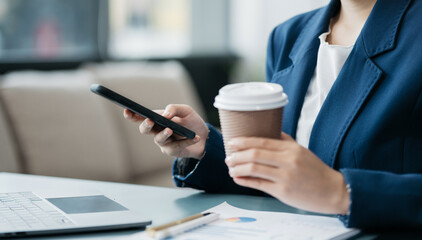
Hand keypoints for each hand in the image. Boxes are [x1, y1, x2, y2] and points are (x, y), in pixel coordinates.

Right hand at [124, 104, 208, 158]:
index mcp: (157, 119)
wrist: (205, 136)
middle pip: (145, 130)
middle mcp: (157, 131)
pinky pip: (176, 147)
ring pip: (159, 140)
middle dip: (146, 125)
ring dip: (163, 134)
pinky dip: (186, 141)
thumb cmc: (191, 121)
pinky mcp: (173, 151)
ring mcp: (164, 143)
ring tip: (170, 130)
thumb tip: (165, 115)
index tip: (127, 111)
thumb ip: (174, 109)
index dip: (132, 115)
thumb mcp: (185, 110)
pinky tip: (195, 137)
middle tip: (151, 121)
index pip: (141, 117)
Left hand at [225, 133, 349, 213]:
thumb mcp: (302, 151)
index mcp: (291, 149)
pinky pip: (258, 184)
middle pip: (254, 154)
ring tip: (231, 168)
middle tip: (229, 156)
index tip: (232, 142)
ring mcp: (285, 177)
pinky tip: (238, 178)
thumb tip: (269, 132)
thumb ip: (285, 141)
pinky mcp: (283, 191)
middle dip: (237, 155)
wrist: (333, 191)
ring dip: (238, 168)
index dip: (243, 141)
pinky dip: (245, 180)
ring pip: (253, 169)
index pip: (262, 141)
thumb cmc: (316, 171)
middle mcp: (288, 161)